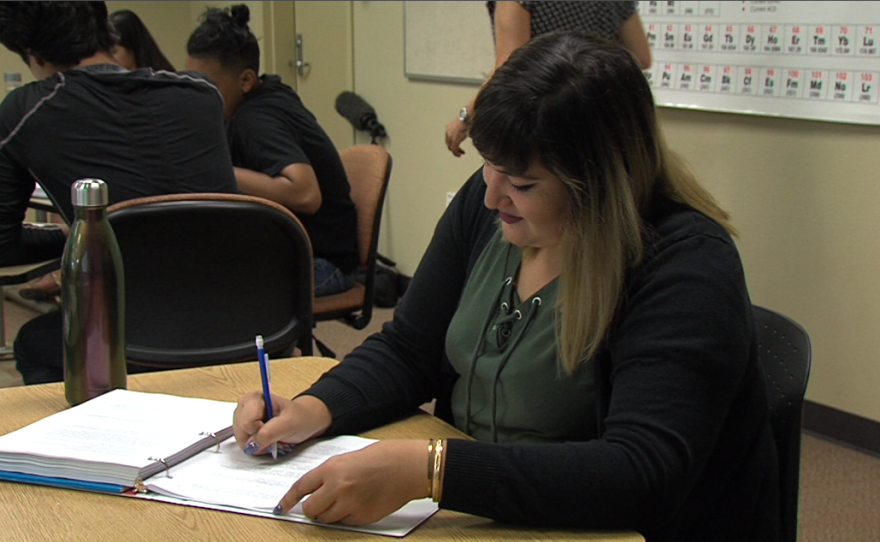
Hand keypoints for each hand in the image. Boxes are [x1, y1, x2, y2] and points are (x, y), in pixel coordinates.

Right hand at [232, 391, 331, 454]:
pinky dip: (258, 447)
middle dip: (258, 440)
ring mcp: (244, 418)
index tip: (274, 429)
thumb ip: (269, 433)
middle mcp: (245, 406)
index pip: (246, 423)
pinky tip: (269, 441)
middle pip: (241, 432)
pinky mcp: (246, 430)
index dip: (259, 431)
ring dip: (259, 445)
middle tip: (274, 437)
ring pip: (242, 440)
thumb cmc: (300, 418)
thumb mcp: (289, 424)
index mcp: (254, 398)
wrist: (306, 421)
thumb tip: (251, 445)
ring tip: (273, 439)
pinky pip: (246, 445)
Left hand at [275, 440, 428, 524]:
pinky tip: (360, 503)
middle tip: (322, 504)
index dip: (289, 499)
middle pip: (310, 510)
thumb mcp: (347, 459)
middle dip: (313, 509)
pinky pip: (345, 522)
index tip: (283, 507)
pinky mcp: (362, 517)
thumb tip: (314, 492)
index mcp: (331, 469)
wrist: (406, 466)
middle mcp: (337, 488)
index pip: (301, 487)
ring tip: (347, 500)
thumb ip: (329, 475)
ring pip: (326, 519)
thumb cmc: (380, 458)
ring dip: (331, 513)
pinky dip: (348, 517)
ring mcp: (349, 504)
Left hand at [445, 118, 468, 156]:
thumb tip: (467, 133)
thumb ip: (461, 129)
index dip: (452, 142)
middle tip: (458, 151)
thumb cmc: (467, 119)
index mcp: (449, 127)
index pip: (448, 137)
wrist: (466, 118)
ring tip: (459, 155)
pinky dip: (456, 153)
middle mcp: (448, 132)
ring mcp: (450, 137)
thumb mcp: (462, 124)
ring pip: (450, 147)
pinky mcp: (454, 140)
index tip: (457, 145)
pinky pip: (454, 149)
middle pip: (448, 143)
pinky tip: (460, 154)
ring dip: (455, 152)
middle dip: (453, 148)